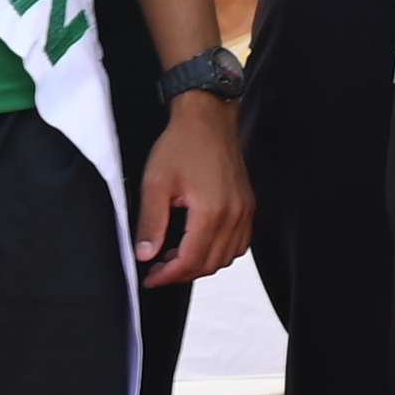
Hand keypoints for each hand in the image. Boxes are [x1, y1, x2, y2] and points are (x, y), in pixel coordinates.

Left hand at [133, 93, 251, 286]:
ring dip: (201, 264)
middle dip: (182, 273)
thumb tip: (146, 254)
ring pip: (227, 257)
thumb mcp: (156, 183)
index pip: (190, 260)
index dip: (167, 275)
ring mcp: (244, 211)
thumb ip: (151, 223)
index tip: (150, 277)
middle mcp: (233, 214)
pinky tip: (200, 243)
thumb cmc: (183, 143)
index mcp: (211, 211)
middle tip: (158, 269)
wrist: (208, 117)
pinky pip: (239, 243)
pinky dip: (220, 252)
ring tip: (175, 256)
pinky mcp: (248, 205)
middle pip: (210, 264)